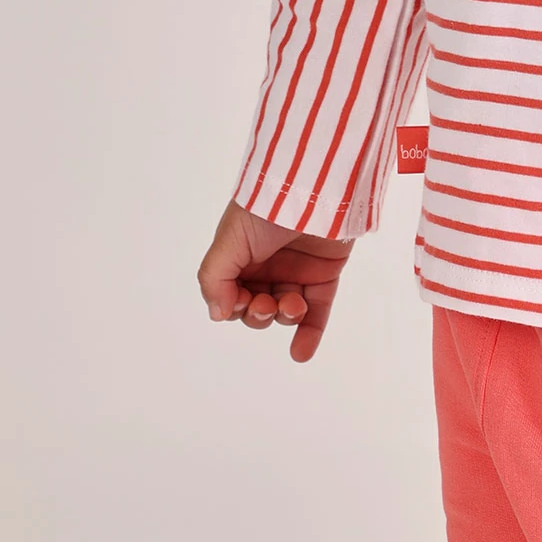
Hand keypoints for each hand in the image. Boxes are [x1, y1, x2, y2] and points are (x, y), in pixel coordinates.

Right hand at [197, 199, 354, 364]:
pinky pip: (318, 311)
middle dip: (261, 314)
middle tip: (268, 303)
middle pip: (258, 309)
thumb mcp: (229, 239)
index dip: (235, 306)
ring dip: (286, 318)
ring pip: (286, 312)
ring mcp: (297, 270)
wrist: (313, 187)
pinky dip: (309, 334)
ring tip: (293, 306)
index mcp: (240, 257)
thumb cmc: (265, 207)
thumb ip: (216, 277)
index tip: (243, 300)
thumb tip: (219, 315)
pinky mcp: (325, 273)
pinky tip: (300, 354)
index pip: (231, 298)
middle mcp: (267, 266)